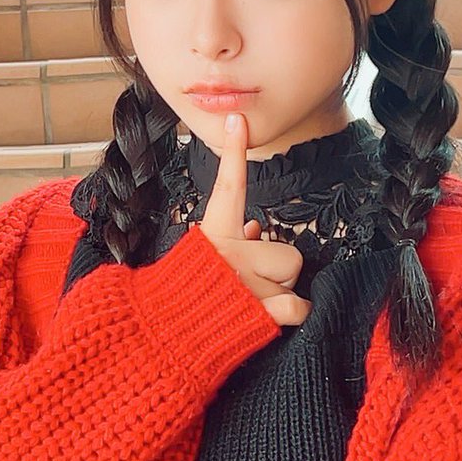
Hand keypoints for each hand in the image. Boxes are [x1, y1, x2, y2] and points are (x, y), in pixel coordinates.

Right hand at [197, 112, 311, 327]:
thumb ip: (233, 240)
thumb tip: (259, 230)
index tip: (238, 120)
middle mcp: (229, 254)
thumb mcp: (201, 261)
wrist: (164, 340)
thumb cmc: (184, 299)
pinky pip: (298, 308)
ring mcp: (244, 283)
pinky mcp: (257, 312)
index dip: (233, 151)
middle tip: (250, 285)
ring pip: (293, 279)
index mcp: (212, 235)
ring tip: (250, 303)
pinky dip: (292, 315)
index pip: (227, 186)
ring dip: (280, 294)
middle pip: (289, 253)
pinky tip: (268, 317)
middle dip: (278, 271)